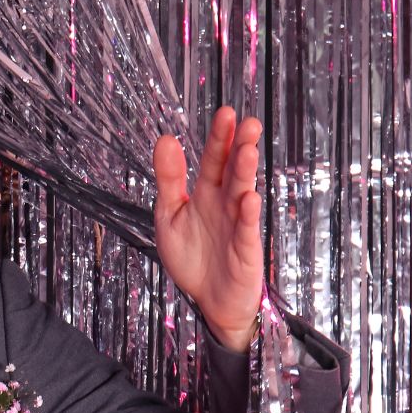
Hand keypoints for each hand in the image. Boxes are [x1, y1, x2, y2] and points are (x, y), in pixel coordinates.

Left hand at [154, 106, 265, 351]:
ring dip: (244, 172)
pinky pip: (246, 229)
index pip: (214, 159)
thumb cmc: (191, 256)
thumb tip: (164, 139)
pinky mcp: (245, 249)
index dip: (219, 138)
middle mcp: (226, 204)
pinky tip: (248, 198)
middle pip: (233, 170)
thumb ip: (169, 180)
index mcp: (206, 193)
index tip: (226, 113)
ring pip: (242, 193)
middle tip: (246, 122)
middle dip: (239, 147)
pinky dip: (247, 214)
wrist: (208, 299)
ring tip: (247, 150)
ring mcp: (238, 224)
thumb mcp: (170, 215)